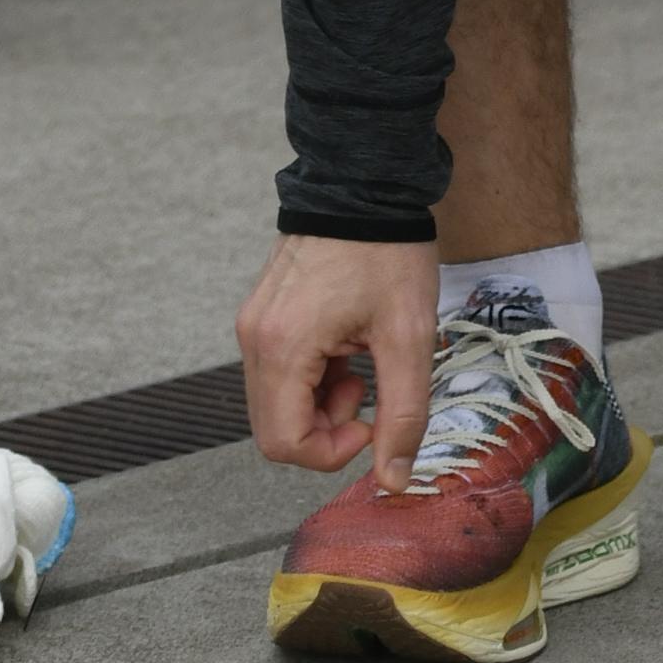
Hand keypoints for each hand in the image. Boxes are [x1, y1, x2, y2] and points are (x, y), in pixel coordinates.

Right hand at [237, 232, 440, 484]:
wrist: (366, 182)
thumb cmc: (388, 251)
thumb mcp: (409, 335)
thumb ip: (403, 412)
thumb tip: (395, 480)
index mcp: (283, 347)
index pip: (284, 443)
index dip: (331, 451)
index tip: (371, 421)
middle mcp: (255, 339)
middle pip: (274, 427)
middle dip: (325, 426)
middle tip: (367, 389)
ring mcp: (253, 325)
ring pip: (276, 401)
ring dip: (321, 401)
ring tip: (360, 360)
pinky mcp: (261, 314)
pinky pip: (277, 371)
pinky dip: (312, 376)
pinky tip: (346, 345)